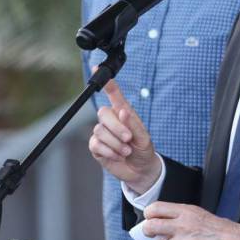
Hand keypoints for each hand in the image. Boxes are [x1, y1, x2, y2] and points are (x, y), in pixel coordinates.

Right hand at [88, 78, 161, 193]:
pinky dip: (109, 151)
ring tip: (126, 151)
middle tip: (128, 139)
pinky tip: (118, 156)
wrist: (141, 170)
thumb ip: (133, 123)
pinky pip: (96, 144)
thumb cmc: (143, 149)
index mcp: (123, 113)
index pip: (113, 94)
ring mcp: (102, 133)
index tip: (96, 69)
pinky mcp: (97, 147)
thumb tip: (121, 111)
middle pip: (103, 113)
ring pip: (99, 130)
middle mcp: (111, 121)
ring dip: (115, 143)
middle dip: (117, 128)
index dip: (106, 83)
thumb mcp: (144, 137)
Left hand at [143, 201, 239, 239]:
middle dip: (147, 231)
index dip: (149, 215)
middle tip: (150, 234)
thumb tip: (162, 222)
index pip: (155, 208)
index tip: (150, 219)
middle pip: (150, 226)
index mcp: (186, 212)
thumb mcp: (200, 214)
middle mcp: (182, 226)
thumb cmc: (224, 231)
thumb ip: (180, 216)